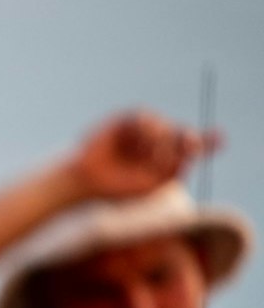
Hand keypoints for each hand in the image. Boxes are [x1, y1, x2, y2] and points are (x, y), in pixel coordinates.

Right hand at [68, 111, 220, 200]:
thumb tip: (193, 148)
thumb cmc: (117, 189)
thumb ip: (176, 167)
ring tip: (151, 156)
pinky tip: (142, 142)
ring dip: (162, 140)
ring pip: (164, 126)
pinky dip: (149, 129)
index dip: (207, 142)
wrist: (87, 182)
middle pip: (180, 133)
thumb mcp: (154, 183)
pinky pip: (146, 118)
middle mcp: (152, 145)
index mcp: (161, 162)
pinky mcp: (124, 122)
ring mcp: (138, 134)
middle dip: (186, 140)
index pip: (189, 148)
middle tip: (192, 145)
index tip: (221, 139)